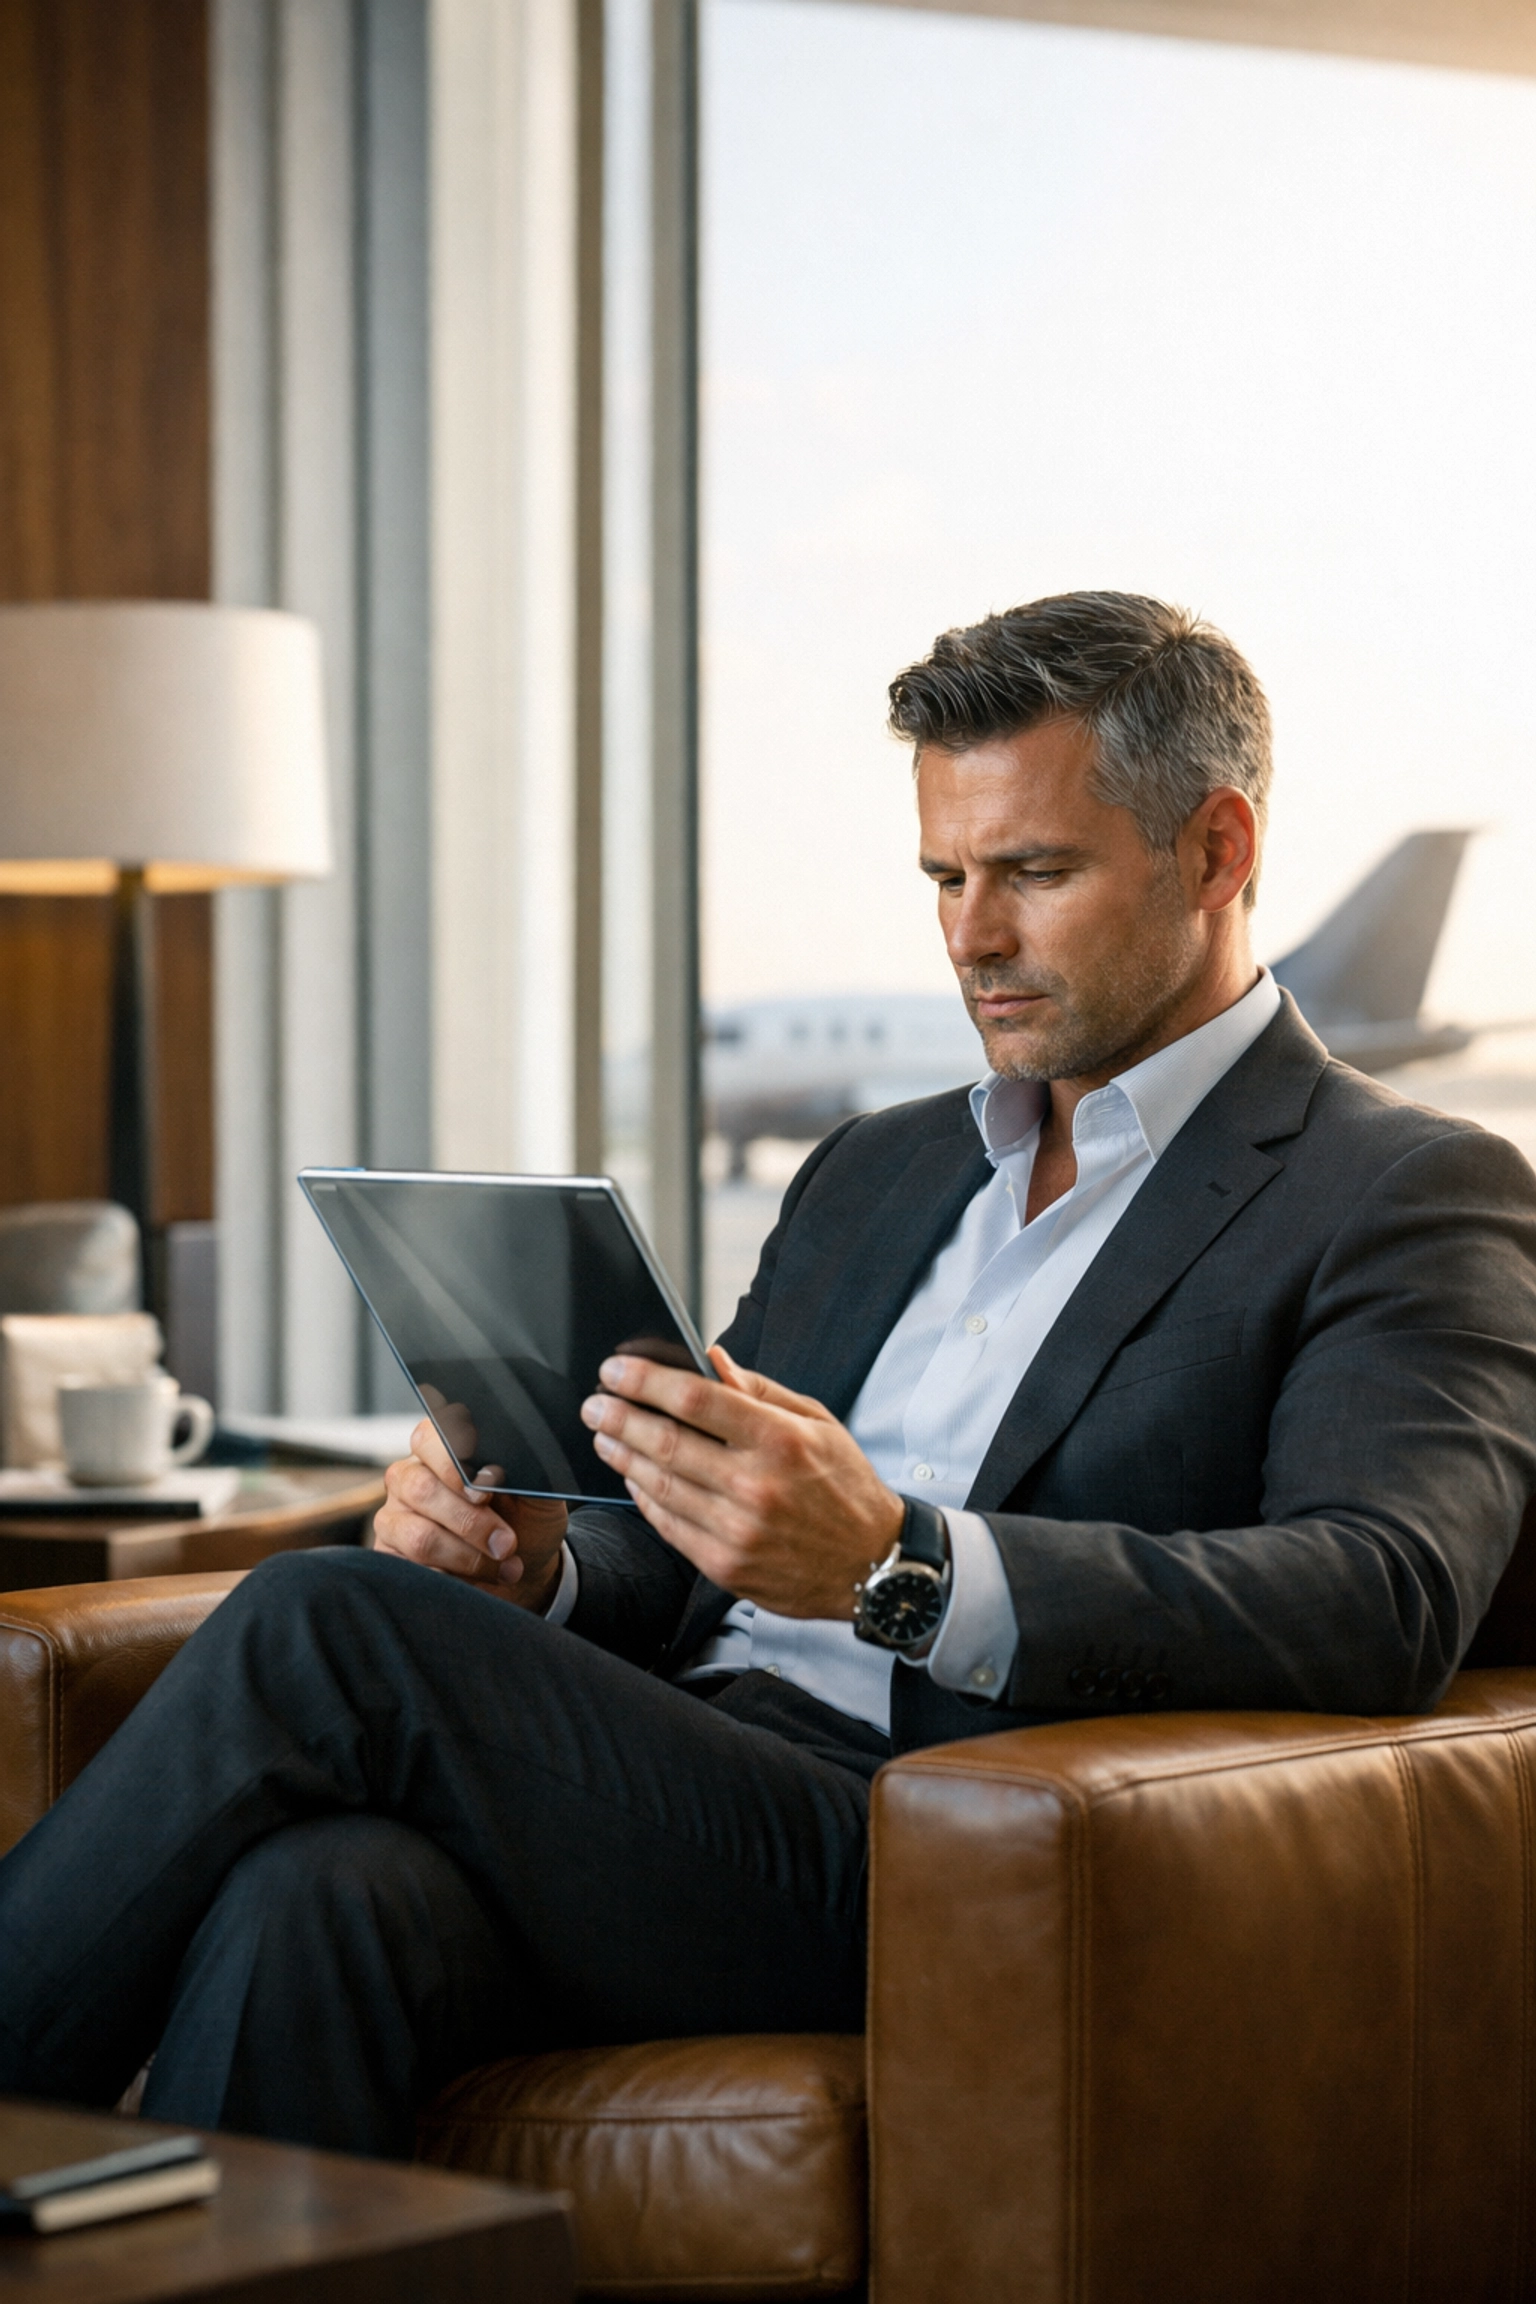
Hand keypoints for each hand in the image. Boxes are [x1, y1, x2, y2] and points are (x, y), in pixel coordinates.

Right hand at [374, 1417, 568, 1609]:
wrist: (521, 1565)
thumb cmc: (524, 1519)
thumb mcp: (536, 1492)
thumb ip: (527, 1470)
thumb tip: (522, 1461)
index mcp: (441, 1447)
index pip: (428, 1438)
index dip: (455, 1464)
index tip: (487, 1490)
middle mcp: (409, 1476)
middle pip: (421, 1489)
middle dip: (471, 1522)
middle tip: (506, 1542)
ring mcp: (395, 1516)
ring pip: (419, 1536)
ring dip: (468, 1557)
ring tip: (502, 1564)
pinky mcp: (391, 1555)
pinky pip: (412, 1570)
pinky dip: (453, 1579)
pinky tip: (476, 1580)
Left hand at [579, 1346, 903, 1617]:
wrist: (875, 1564)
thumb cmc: (845, 1487)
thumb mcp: (818, 1422)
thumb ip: (760, 1390)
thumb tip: (710, 1359)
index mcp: (780, 1439)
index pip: (696, 1399)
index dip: (646, 1381)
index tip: (616, 1370)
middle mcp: (756, 1485)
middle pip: (666, 1442)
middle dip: (619, 1417)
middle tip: (594, 1404)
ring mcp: (738, 1529)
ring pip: (659, 1485)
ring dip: (623, 1456)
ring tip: (605, 1435)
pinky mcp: (726, 1565)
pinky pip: (668, 1525)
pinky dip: (645, 1497)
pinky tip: (634, 1477)